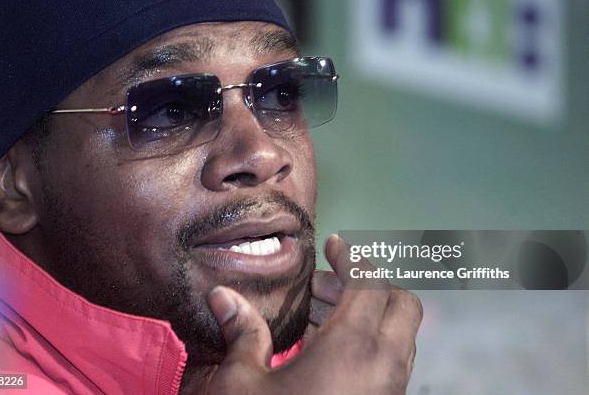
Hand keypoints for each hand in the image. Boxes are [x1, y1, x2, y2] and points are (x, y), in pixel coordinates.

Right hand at [203, 234, 422, 394]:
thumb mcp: (241, 385)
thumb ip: (242, 333)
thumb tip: (223, 296)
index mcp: (354, 349)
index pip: (369, 282)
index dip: (353, 257)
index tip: (334, 245)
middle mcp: (385, 367)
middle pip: (401, 303)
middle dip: (369, 284)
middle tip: (324, 285)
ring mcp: (392, 392)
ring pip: (400, 334)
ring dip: (369, 314)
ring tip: (320, 314)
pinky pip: (392, 362)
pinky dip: (370, 342)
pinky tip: (327, 351)